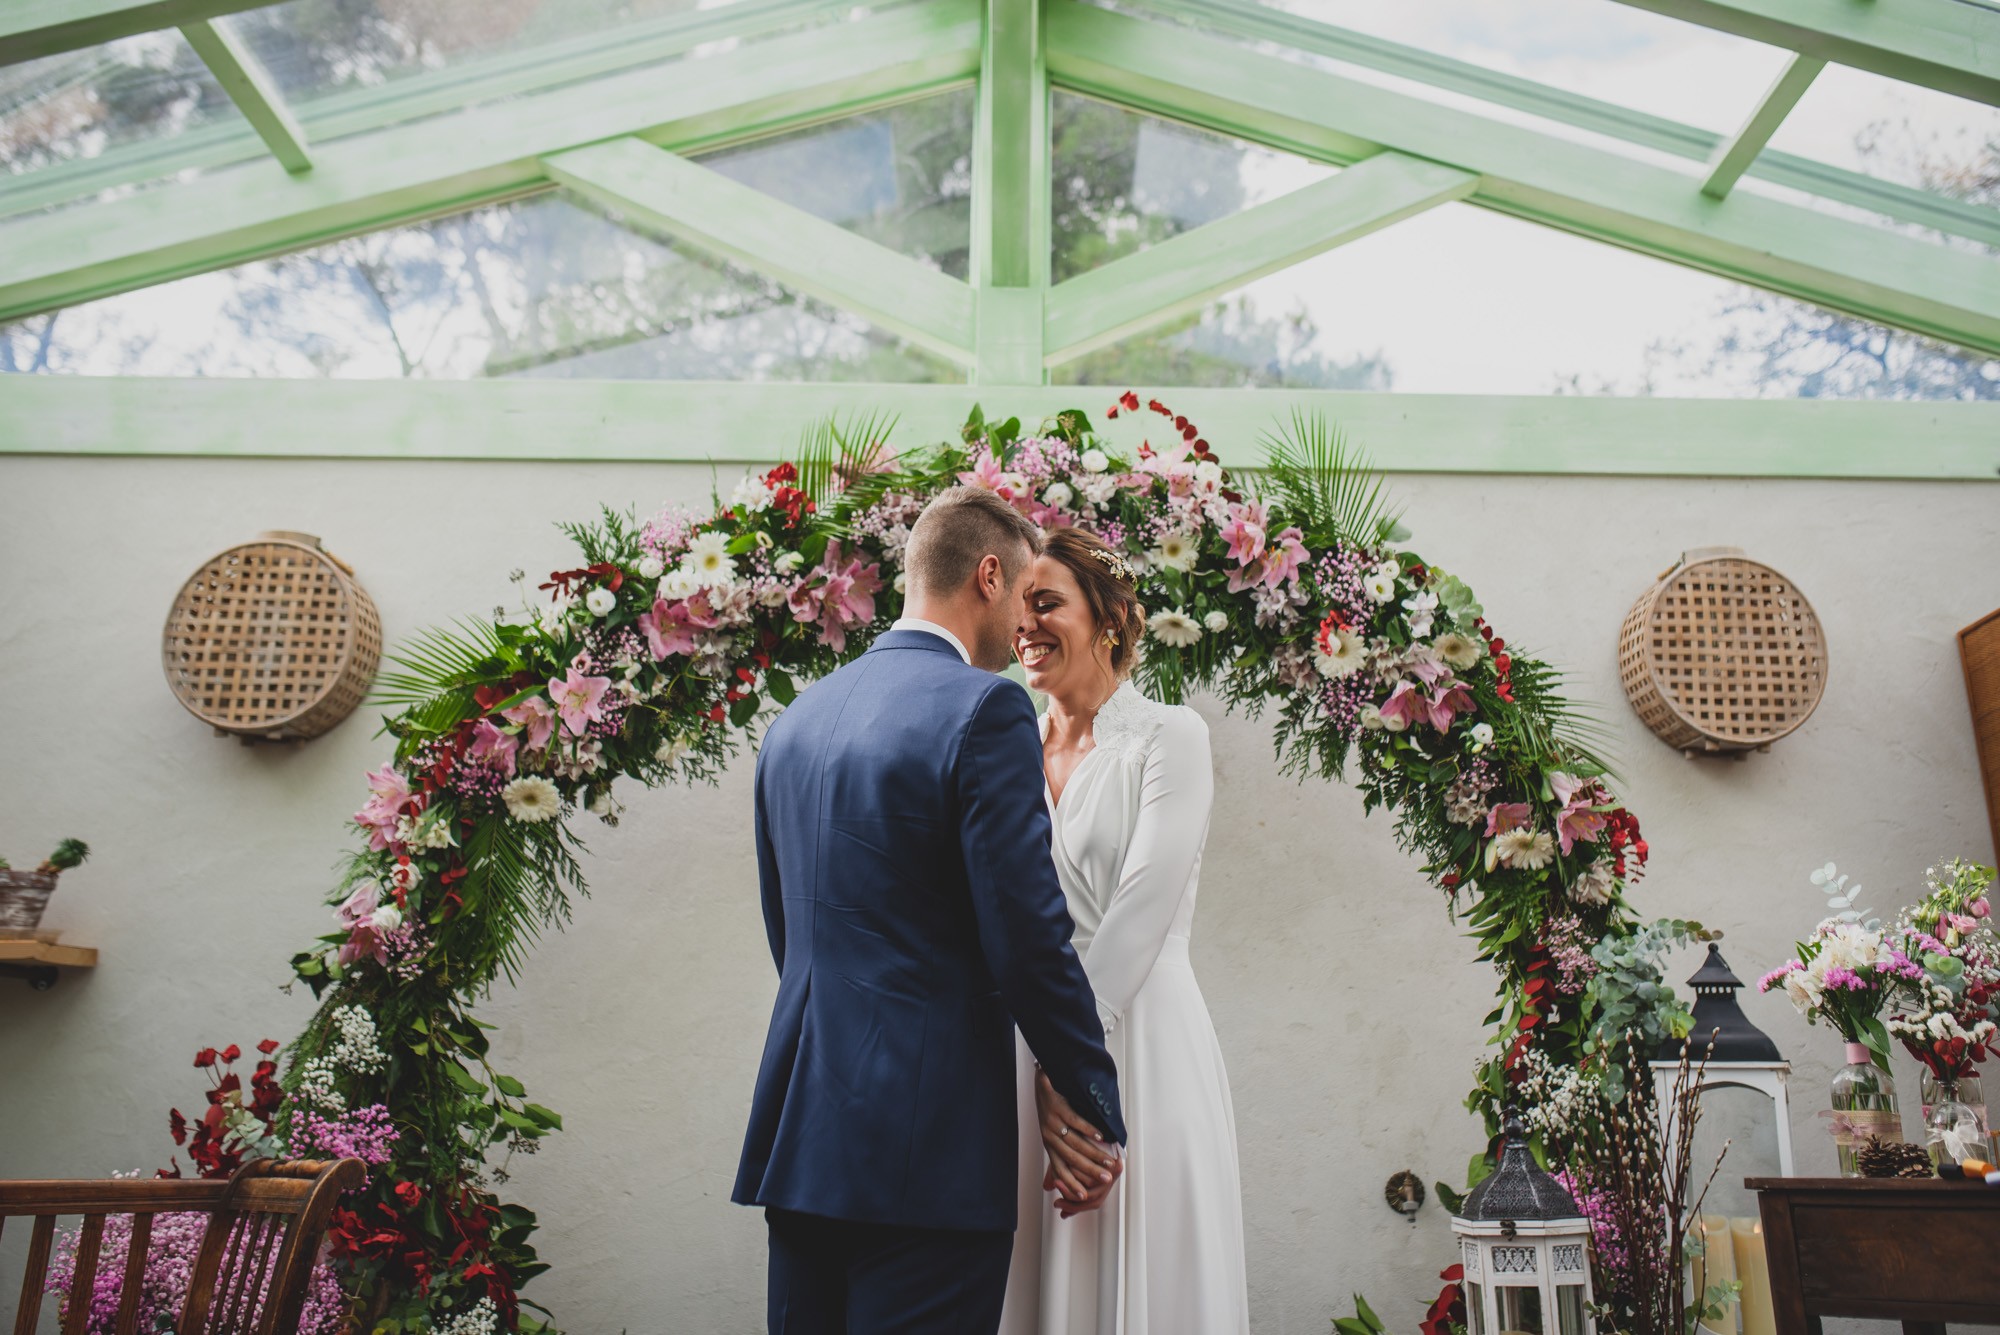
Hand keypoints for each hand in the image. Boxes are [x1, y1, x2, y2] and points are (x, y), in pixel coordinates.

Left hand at [1035, 1068, 1120, 1212]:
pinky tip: (1101, 1137)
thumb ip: (1054, 1159)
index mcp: (1048, 1145)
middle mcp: (1049, 1136)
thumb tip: (1048, 1187)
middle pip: (1072, 1159)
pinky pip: (1076, 1121)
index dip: (1071, 1184)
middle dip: (1090, 1171)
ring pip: (1076, 1143)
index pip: (1059, 1169)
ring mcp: (1053, 1122)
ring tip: (1110, 1161)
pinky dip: (1089, 1130)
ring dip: (1095, 1154)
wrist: (1041, 1083)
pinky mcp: (1058, 1108)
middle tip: (1107, 1179)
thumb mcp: (1049, 1137)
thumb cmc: (1049, 1112)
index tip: (1084, 1196)